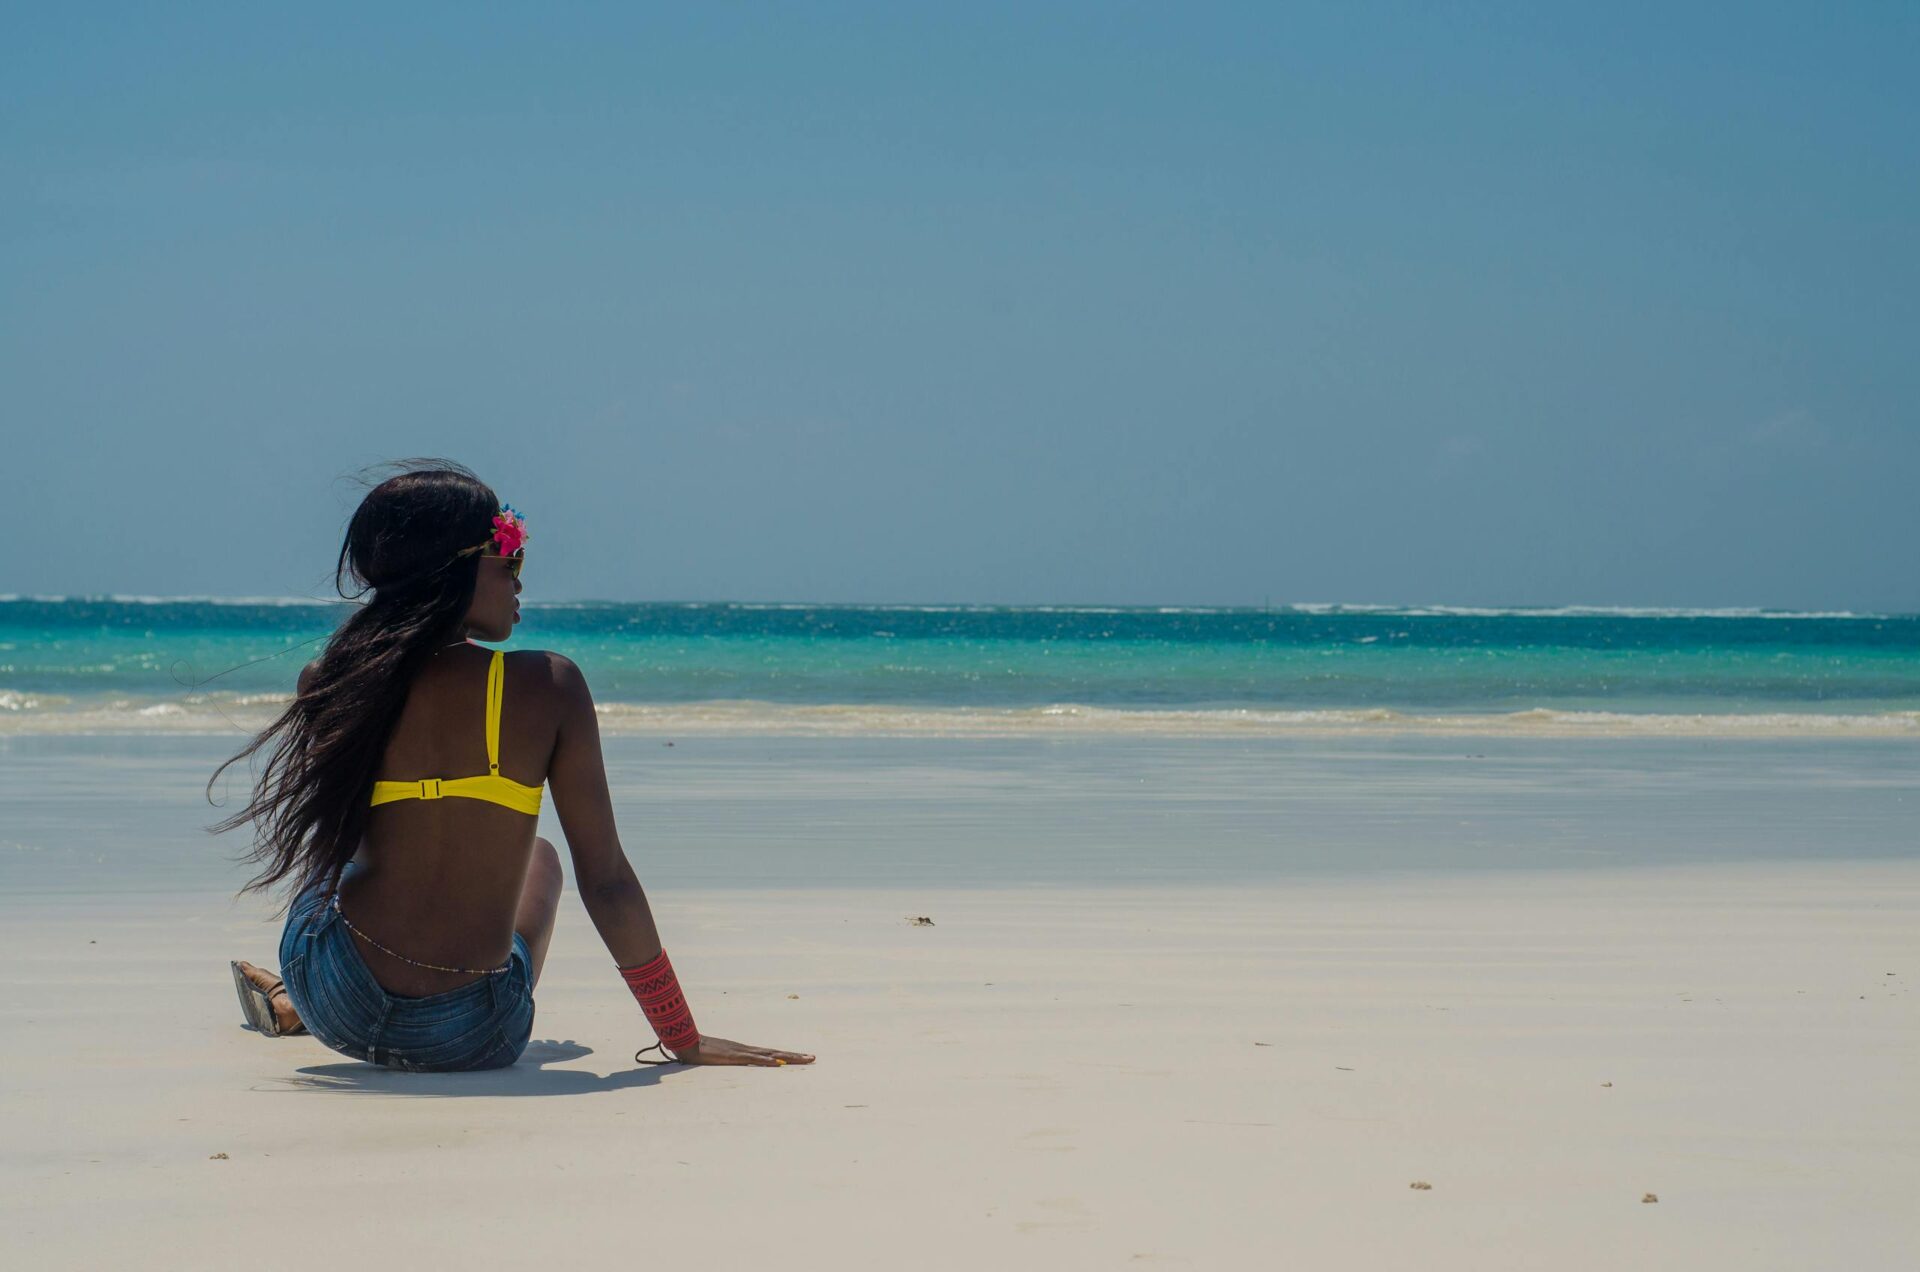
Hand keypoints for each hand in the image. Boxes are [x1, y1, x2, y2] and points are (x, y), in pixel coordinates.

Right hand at [673, 1035, 814, 1066]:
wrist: (687, 1042)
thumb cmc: (701, 1051)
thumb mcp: (719, 1059)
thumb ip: (728, 1062)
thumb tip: (734, 1067)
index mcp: (745, 1051)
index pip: (771, 1053)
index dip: (787, 1055)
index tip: (802, 1057)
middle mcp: (747, 1049)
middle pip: (776, 1052)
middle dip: (795, 1056)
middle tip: (814, 1058)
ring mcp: (741, 1052)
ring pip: (770, 1054)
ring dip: (788, 1057)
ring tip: (805, 1059)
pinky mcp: (733, 1056)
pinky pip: (752, 1059)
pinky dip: (766, 1061)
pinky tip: (777, 1064)